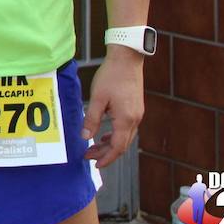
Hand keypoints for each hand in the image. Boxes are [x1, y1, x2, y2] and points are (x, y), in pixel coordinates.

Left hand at [80, 46, 144, 168]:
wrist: (127, 58)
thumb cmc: (111, 76)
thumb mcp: (97, 98)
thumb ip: (91, 119)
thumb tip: (86, 137)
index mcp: (125, 119)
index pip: (117, 147)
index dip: (106, 158)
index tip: (95, 165)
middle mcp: (135, 119)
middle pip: (121, 145)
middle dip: (105, 153)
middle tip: (88, 156)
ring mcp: (137, 113)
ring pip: (125, 137)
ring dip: (110, 144)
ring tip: (94, 147)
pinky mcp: (136, 107)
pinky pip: (127, 128)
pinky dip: (116, 134)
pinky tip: (106, 134)